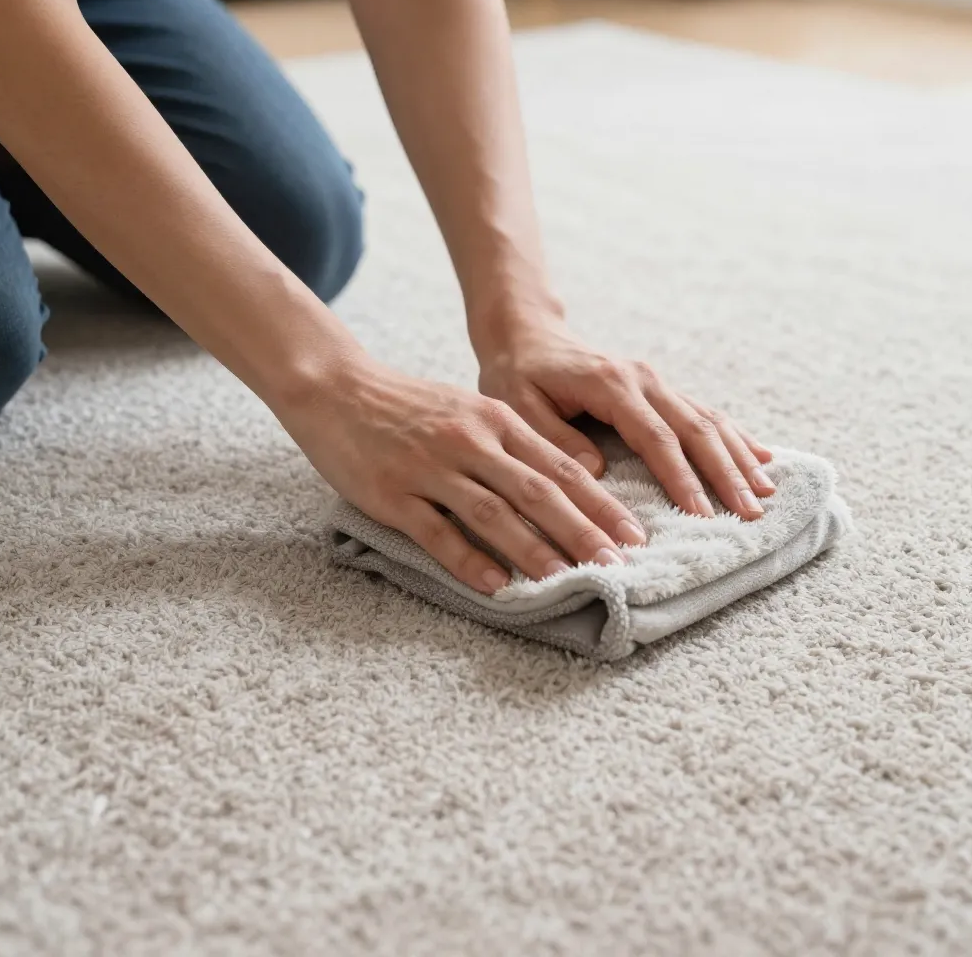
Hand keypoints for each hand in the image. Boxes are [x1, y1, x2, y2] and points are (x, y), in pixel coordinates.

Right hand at [278, 357, 648, 593]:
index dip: (600, 503)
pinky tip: (494, 585)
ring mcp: (430, 468)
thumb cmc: (410, 405)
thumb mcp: (469, 411)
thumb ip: (512, 443)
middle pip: (537, 492)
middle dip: (583, 530)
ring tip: (568, 579)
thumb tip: (564, 484)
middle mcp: (470, 441)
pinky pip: (437, 532)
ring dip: (535, 549)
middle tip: (619, 563)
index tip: (634, 533)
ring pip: (493, 513)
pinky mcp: (393, 494)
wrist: (337, 386)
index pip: (560, 466)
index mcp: (495, 420)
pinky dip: (468, 560)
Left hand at [475, 312, 774, 520]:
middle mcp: (643, 379)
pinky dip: (735, 438)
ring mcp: (655, 382)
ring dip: (739, 458)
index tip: (702, 515)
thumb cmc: (517, 374)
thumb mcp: (519, 405)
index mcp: (611, 384)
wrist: (526, 334)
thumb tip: (597, 472)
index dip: (681, 478)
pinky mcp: (659, 389)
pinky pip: (704, 414)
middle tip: (751, 513)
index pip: (655, 437)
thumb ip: (556, 438)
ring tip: (766, 494)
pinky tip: (762, 458)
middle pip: (695, 429)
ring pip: (708, 420)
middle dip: (726, 473)